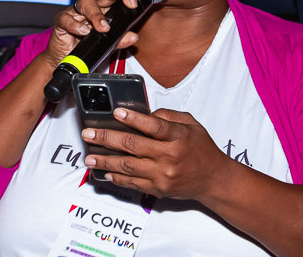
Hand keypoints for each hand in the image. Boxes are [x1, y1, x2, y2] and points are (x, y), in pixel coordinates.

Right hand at [43, 0, 139, 66]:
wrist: (64, 58)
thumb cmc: (86, 46)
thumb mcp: (107, 44)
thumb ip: (120, 40)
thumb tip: (134, 37)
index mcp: (103, 8)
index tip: (133, 3)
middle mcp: (90, 7)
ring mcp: (74, 12)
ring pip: (86, 2)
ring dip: (96, 14)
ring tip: (104, 27)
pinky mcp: (61, 21)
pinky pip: (66, 19)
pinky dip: (75, 25)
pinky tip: (83, 31)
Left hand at [82, 108, 228, 201]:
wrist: (213, 179)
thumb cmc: (202, 149)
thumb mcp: (190, 124)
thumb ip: (168, 116)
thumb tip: (144, 114)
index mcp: (178, 137)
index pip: (153, 126)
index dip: (133, 119)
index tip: (116, 112)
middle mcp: (169, 157)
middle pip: (133, 146)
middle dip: (107, 139)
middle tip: (89, 134)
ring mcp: (162, 175)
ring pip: (127, 167)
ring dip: (105, 162)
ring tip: (89, 158)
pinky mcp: (158, 189)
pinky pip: (133, 183)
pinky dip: (117, 178)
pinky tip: (105, 173)